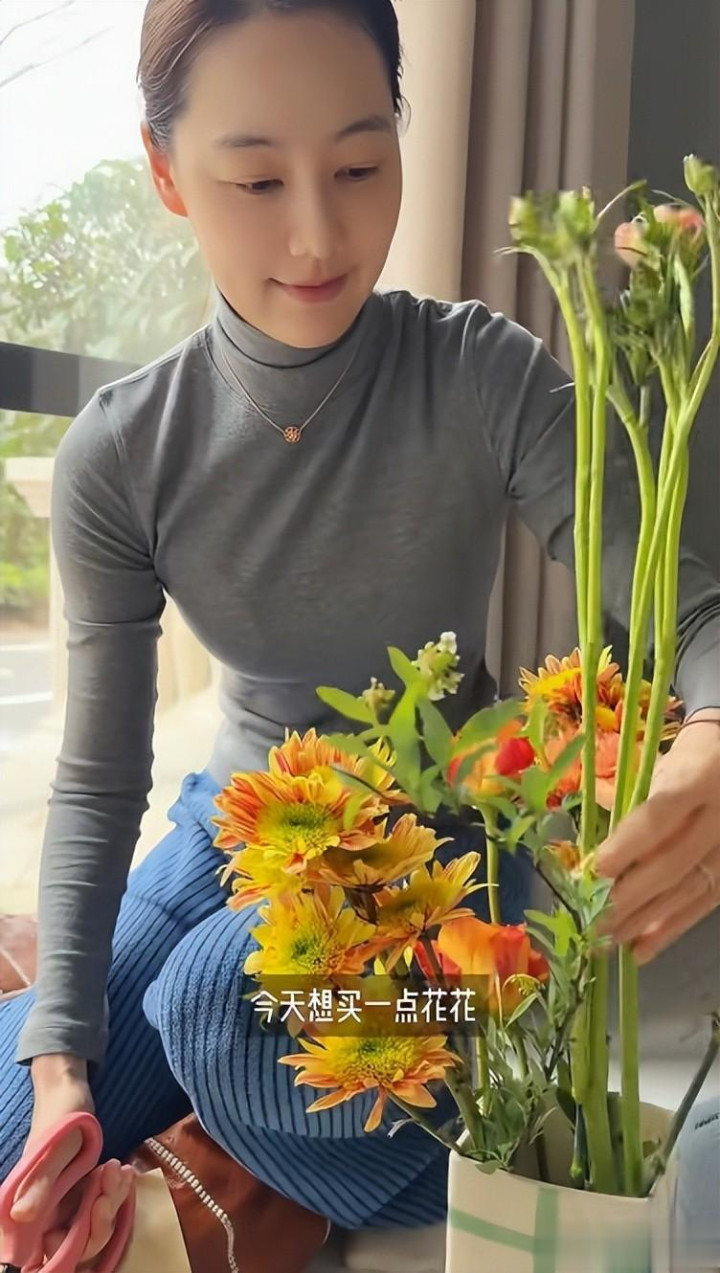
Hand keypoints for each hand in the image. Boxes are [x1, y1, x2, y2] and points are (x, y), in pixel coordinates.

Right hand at [9, 1054, 132, 1268]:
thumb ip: (40, 1184)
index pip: (58, 1247)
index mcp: (35, 1209)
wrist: (68, 1088)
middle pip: (83, 1239)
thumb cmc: (59, 1116)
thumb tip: (21, 1216)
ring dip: (113, 1196)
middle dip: (105, 1212)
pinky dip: (116, 1188)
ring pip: (96, 1220)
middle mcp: (50, 1211)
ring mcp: (69, 1200)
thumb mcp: (52, 1149)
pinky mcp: (83, 1188)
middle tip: (113, 1176)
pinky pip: (103, 1200)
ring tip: (119, 1167)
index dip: (83, 1238)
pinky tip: (125, 1170)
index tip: (100, 1205)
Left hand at [597, 717, 719, 963]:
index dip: (628, 845)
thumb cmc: (688, 762)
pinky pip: (701, 905)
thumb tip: (588, 844)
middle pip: (672, 862)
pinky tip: (640, 950)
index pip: (660, 816)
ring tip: (606, 941)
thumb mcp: (660, 768)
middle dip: (629, 895)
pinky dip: (669, 930)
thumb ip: (628, 801)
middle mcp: (719, 817)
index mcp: (698, 780)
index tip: (597, 868)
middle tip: (591, 919)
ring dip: (642, 921)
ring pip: (685, 890)